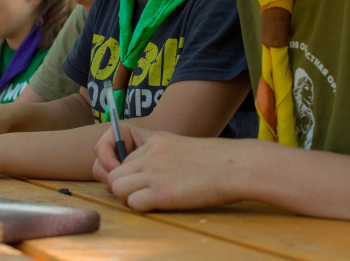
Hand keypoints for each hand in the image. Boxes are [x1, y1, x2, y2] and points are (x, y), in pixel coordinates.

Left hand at [95, 126, 245, 211]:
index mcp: (155, 142)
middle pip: (114, 174)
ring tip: (148, 200)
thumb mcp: (183, 148)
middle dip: (122, 187)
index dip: (126, 173)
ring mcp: (154, 172)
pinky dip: (141, 207)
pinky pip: (133, 202)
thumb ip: (162, 156)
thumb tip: (145, 174)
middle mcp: (150, 155)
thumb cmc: (217, 161)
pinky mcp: (161, 192)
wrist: (236, 166)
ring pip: (117, 187)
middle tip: (139, 195)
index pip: (122, 159)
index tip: (137, 182)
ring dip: (128, 198)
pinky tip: (158, 205)